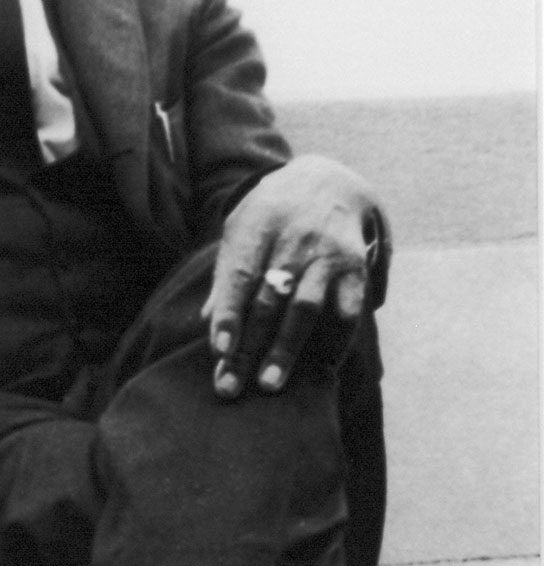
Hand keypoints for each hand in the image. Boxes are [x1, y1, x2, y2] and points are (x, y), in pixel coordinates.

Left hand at [204, 155, 387, 398]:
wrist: (329, 179)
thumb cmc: (272, 215)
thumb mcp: (242, 228)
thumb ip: (228, 274)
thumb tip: (209, 322)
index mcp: (257, 225)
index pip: (239, 275)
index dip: (229, 314)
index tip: (219, 351)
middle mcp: (293, 238)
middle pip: (268, 300)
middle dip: (249, 347)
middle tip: (233, 387)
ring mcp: (327, 253)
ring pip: (305, 308)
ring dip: (286, 349)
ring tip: (269, 384)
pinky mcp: (355, 266)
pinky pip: (346, 309)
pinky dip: (334, 341)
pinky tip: (319, 369)